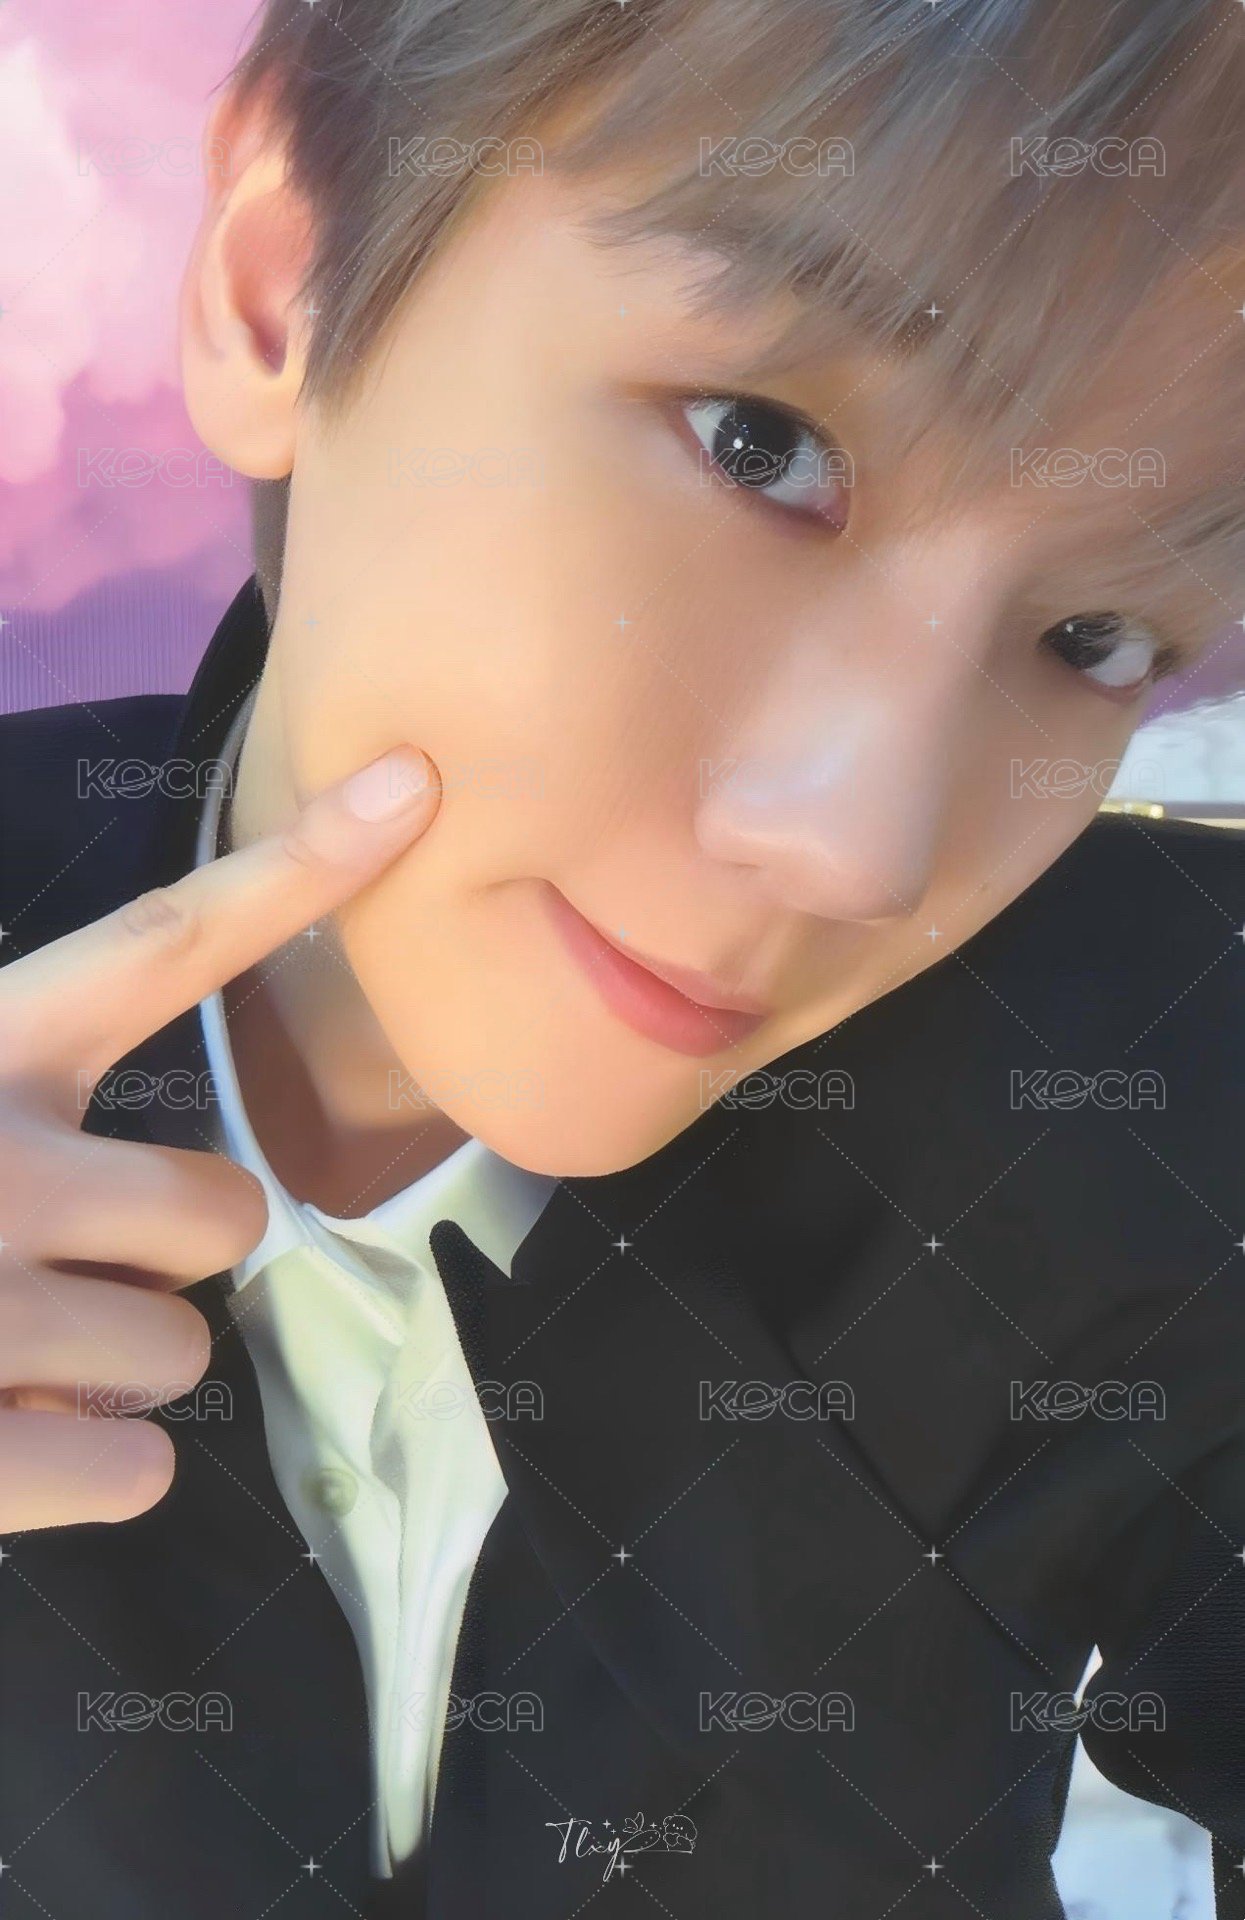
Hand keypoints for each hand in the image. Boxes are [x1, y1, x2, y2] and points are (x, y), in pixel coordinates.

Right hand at [0, 744, 439, 1531]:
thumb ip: (8, 1081)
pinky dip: (81, 1475)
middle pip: (227, 1209)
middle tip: (57, 1265)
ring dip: (104, 1368)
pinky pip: (137, 1471)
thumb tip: (127, 1162)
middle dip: (165, 1253)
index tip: (414, 789)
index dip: (299, 868)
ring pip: (181, 1352)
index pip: (163, 940)